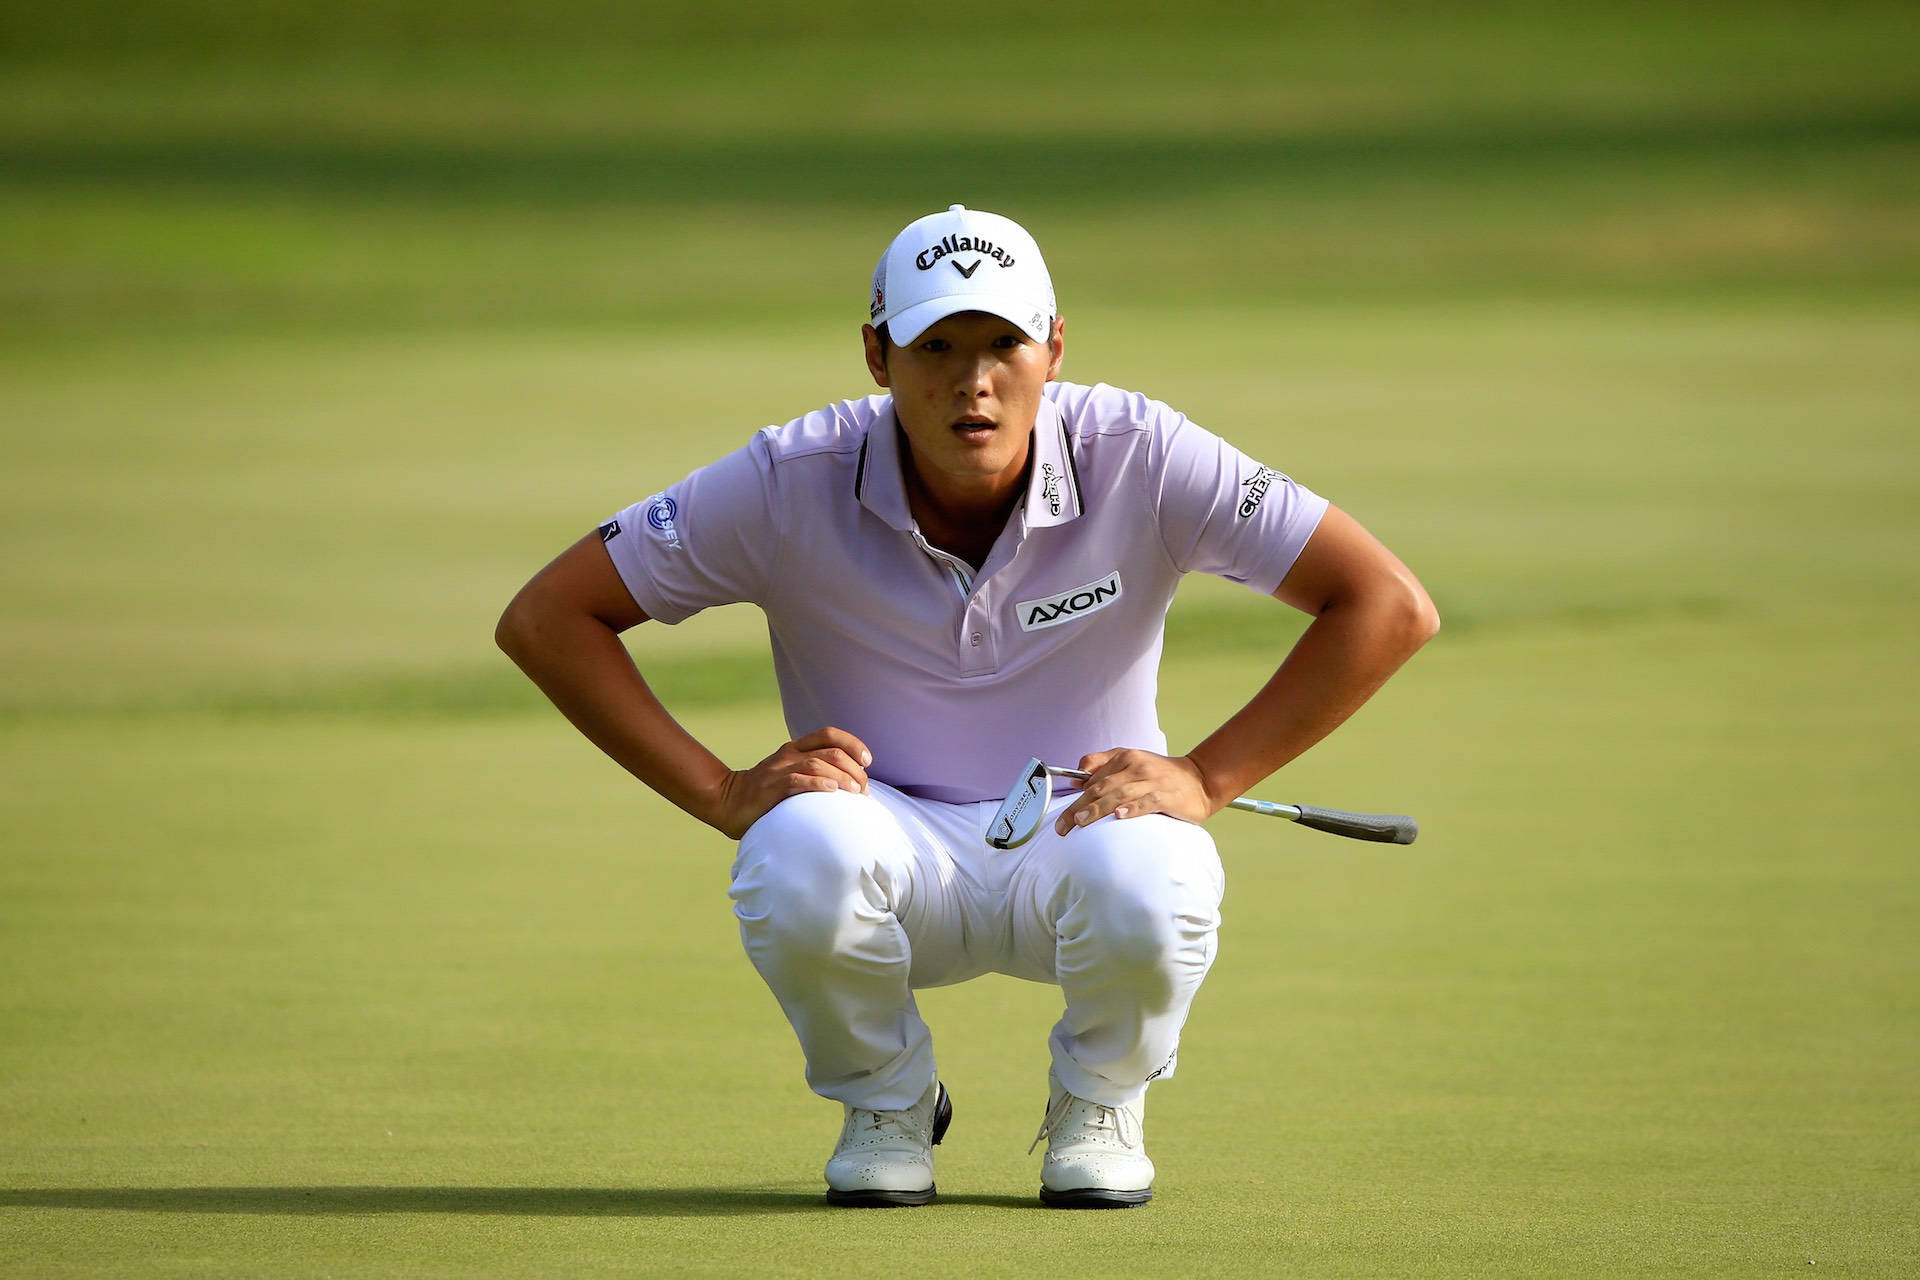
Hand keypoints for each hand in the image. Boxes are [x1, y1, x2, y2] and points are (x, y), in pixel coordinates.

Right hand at [709, 726, 872, 839]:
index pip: (829, 734)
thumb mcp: (790, 774)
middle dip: (854, 769)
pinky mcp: (770, 788)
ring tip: (855, 792)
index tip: (867, 761)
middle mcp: (789, 755)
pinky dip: (818, 785)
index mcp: (795, 748)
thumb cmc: (766, 793)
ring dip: (842, 778)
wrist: (727, 802)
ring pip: (819, 765)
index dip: (853, 744)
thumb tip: (851, 782)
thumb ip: (813, 772)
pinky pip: (798, 781)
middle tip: (864, 789)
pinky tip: (832, 792)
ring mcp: (779, 770)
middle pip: (831, 752)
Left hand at [1053, 748, 1216, 836]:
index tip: (1061, 813)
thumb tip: (1075, 780)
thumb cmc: (1160, 774)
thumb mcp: (1131, 762)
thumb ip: (1102, 766)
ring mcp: (1152, 781)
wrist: (1200, 779)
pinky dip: (1132, 809)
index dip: (1074, 794)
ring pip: (1119, 794)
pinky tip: (1119, 816)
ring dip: (1098, 808)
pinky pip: (1146, 802)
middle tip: (1063, 825)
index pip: (1093, 775)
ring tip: (1081, 821)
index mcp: (1125, 757)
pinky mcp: (1167, 796)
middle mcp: (1137, 766)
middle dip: (1079, 806)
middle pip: (1101, 787)